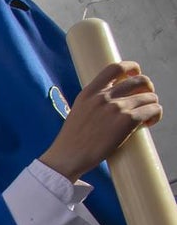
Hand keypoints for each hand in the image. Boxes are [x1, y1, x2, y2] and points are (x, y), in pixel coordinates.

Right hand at [40, 61, 161, 181]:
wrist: (68, 157)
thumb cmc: (72, 140)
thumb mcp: (78, 111)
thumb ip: (94, 102)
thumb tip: (116, 100)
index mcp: (89, 92)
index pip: (115, 67)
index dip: (131, 67)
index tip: (135, 74)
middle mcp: (103, 97)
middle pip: (139, 80)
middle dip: (147, 87)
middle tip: (146, 98)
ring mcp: (116, 108)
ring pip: (150, 97)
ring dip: (152, 105)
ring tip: (147, 116)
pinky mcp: (127, 121)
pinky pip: (152, 110)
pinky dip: (155, 115)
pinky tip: (149, 122)